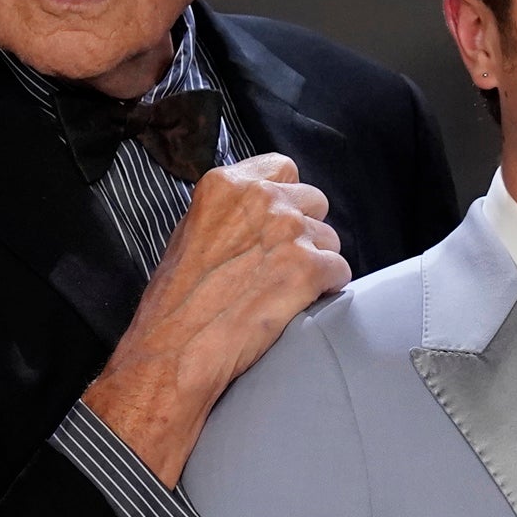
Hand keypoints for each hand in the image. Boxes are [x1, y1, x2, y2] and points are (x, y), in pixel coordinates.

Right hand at [81, 156, 346, 483]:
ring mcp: (289, 231)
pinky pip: (340, 270)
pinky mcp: (309, 266)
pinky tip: (300, 302)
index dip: (287, 196)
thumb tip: (264, 211)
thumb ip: (232, 212)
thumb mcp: (193, 233)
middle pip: (315, 201)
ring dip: (317, 262)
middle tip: (283, 261)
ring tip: (284, 288)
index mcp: (227, 185)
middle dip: (306, 230)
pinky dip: (328, 288)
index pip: (282, 167)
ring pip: (331, 238)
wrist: (176, 348)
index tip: (281, 219)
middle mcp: (262, 199)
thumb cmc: (178, 300)